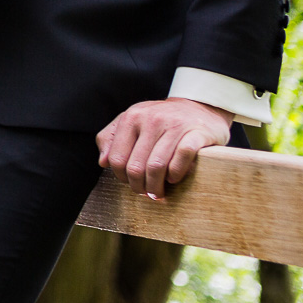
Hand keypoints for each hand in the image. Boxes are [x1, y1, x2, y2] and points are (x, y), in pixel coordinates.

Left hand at [96, 98, 231, 197]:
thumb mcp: (132, 122)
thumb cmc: (160, 121)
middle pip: (136, 166)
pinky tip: (173, 179)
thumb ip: (111, 139)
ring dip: (156, 186)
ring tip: (158, 193)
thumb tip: (103, 162)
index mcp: (132, 117)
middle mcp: (151, 118)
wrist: (199, 109)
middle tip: (145, 193)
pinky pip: (181, 158)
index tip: (129, 183)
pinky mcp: (196, 133)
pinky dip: (175, 174)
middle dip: (139, 186)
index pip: (117, 157)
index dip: (121, 177)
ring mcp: (175, 125)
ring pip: (156, 166)